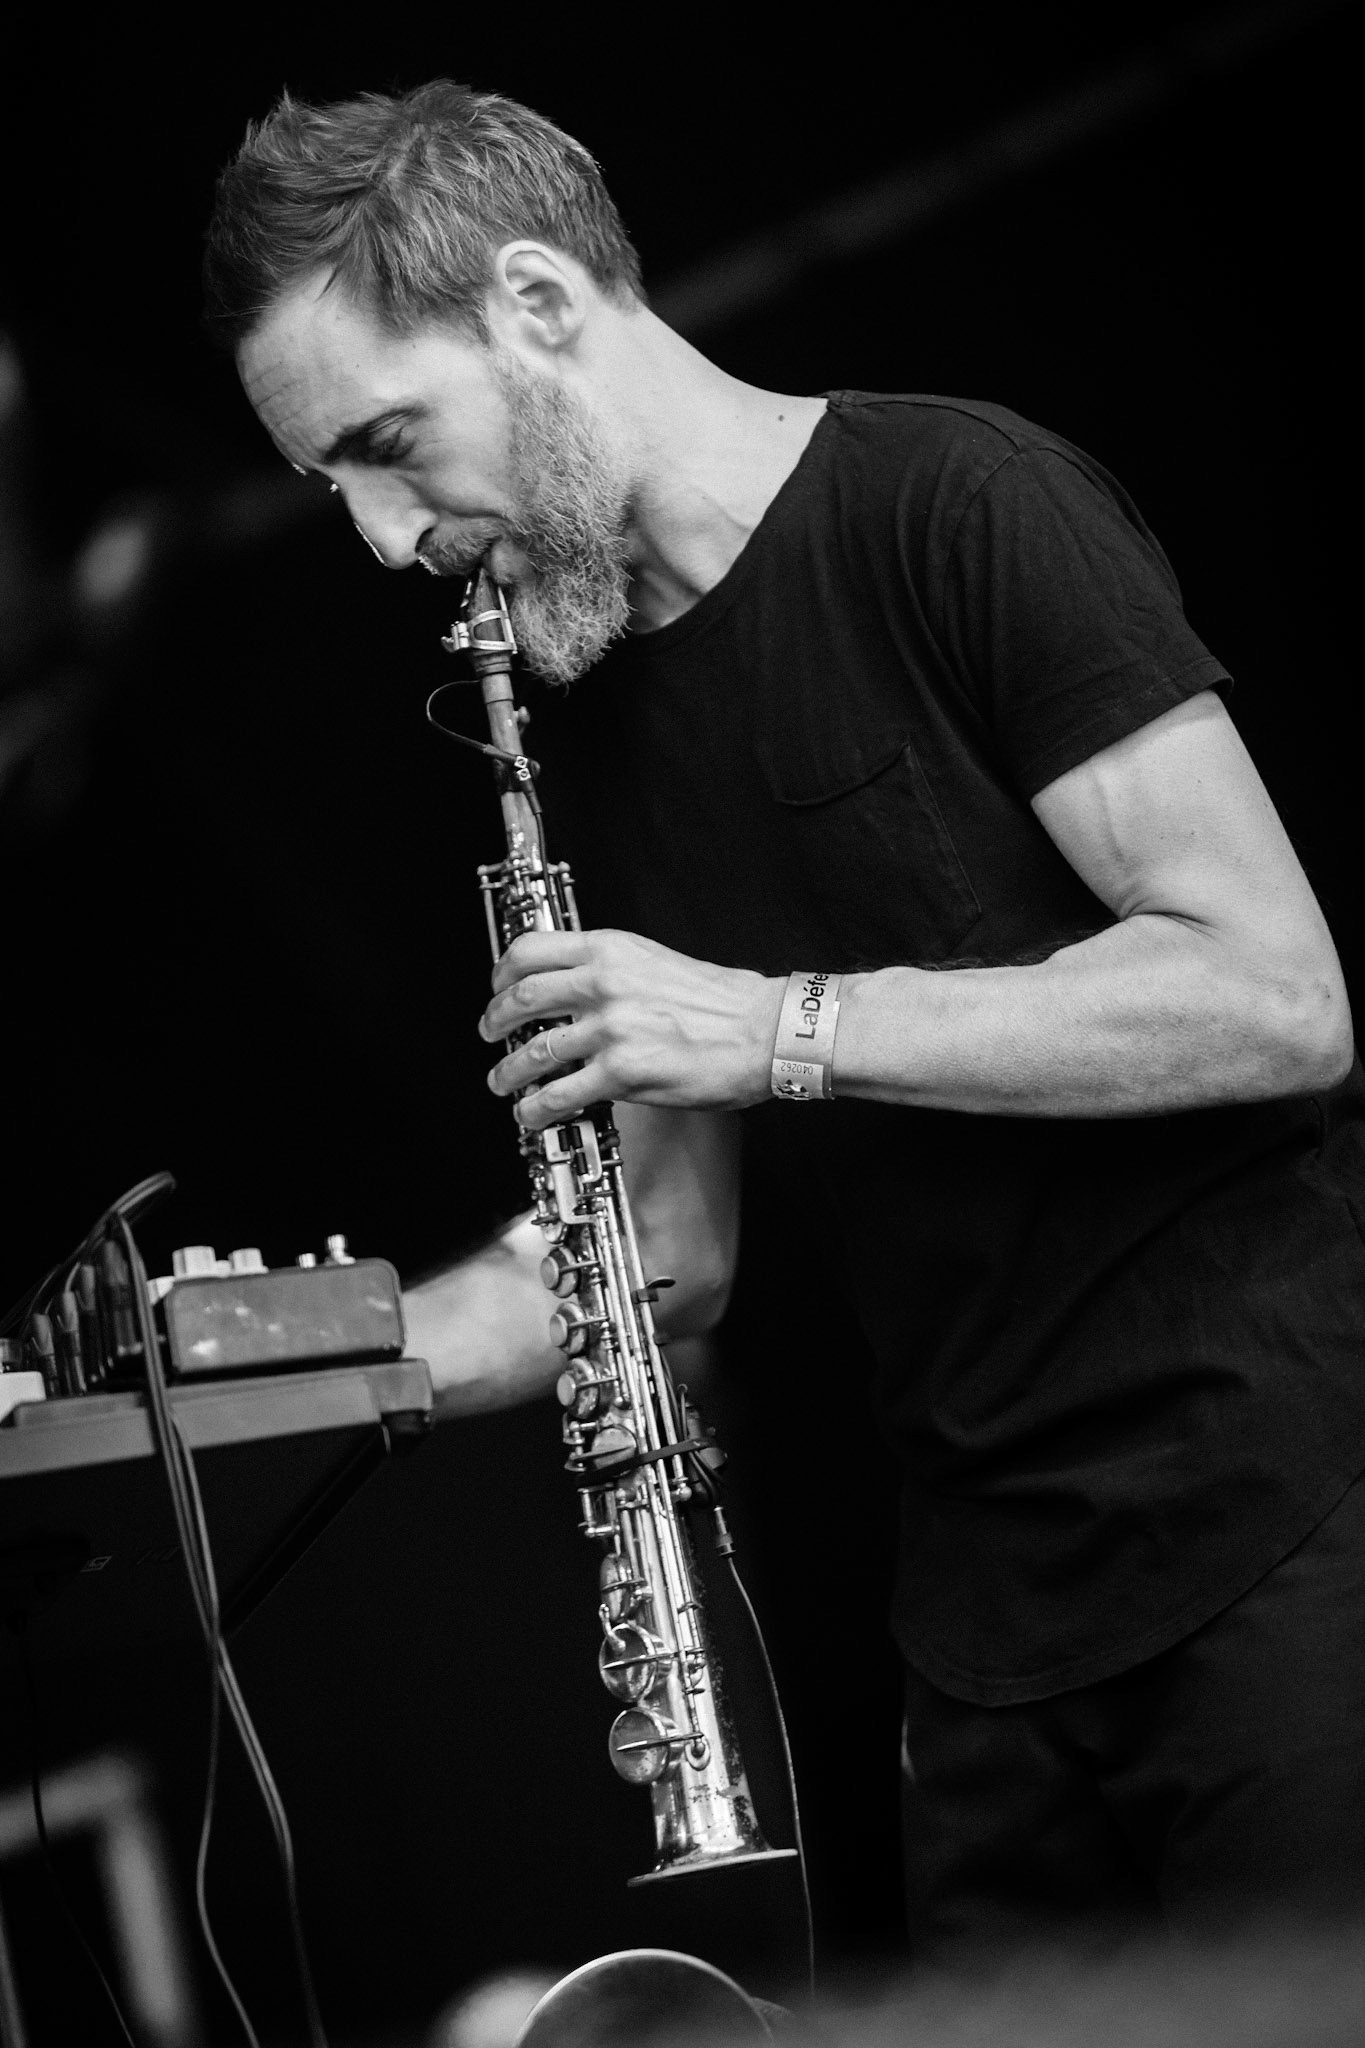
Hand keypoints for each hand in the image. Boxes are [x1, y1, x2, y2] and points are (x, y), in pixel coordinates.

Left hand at [479, 928, 782, 1128]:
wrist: (764, 1030)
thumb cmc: (723, 1001)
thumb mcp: (656, 961)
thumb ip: (611, 969)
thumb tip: (574, 985)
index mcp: (610, 950)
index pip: (530, 950)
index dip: (501, 973)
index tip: (497, 987)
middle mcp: (603, 984)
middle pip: (521, 999)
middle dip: (494, 1021)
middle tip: (490, 1034)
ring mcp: (610, 1029)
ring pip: (533, 1052)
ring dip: (508, 1072)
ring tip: (502, 1082)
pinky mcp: (623, 1072)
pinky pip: (560, 1095)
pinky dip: (536, 1108)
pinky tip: (531, 1114)